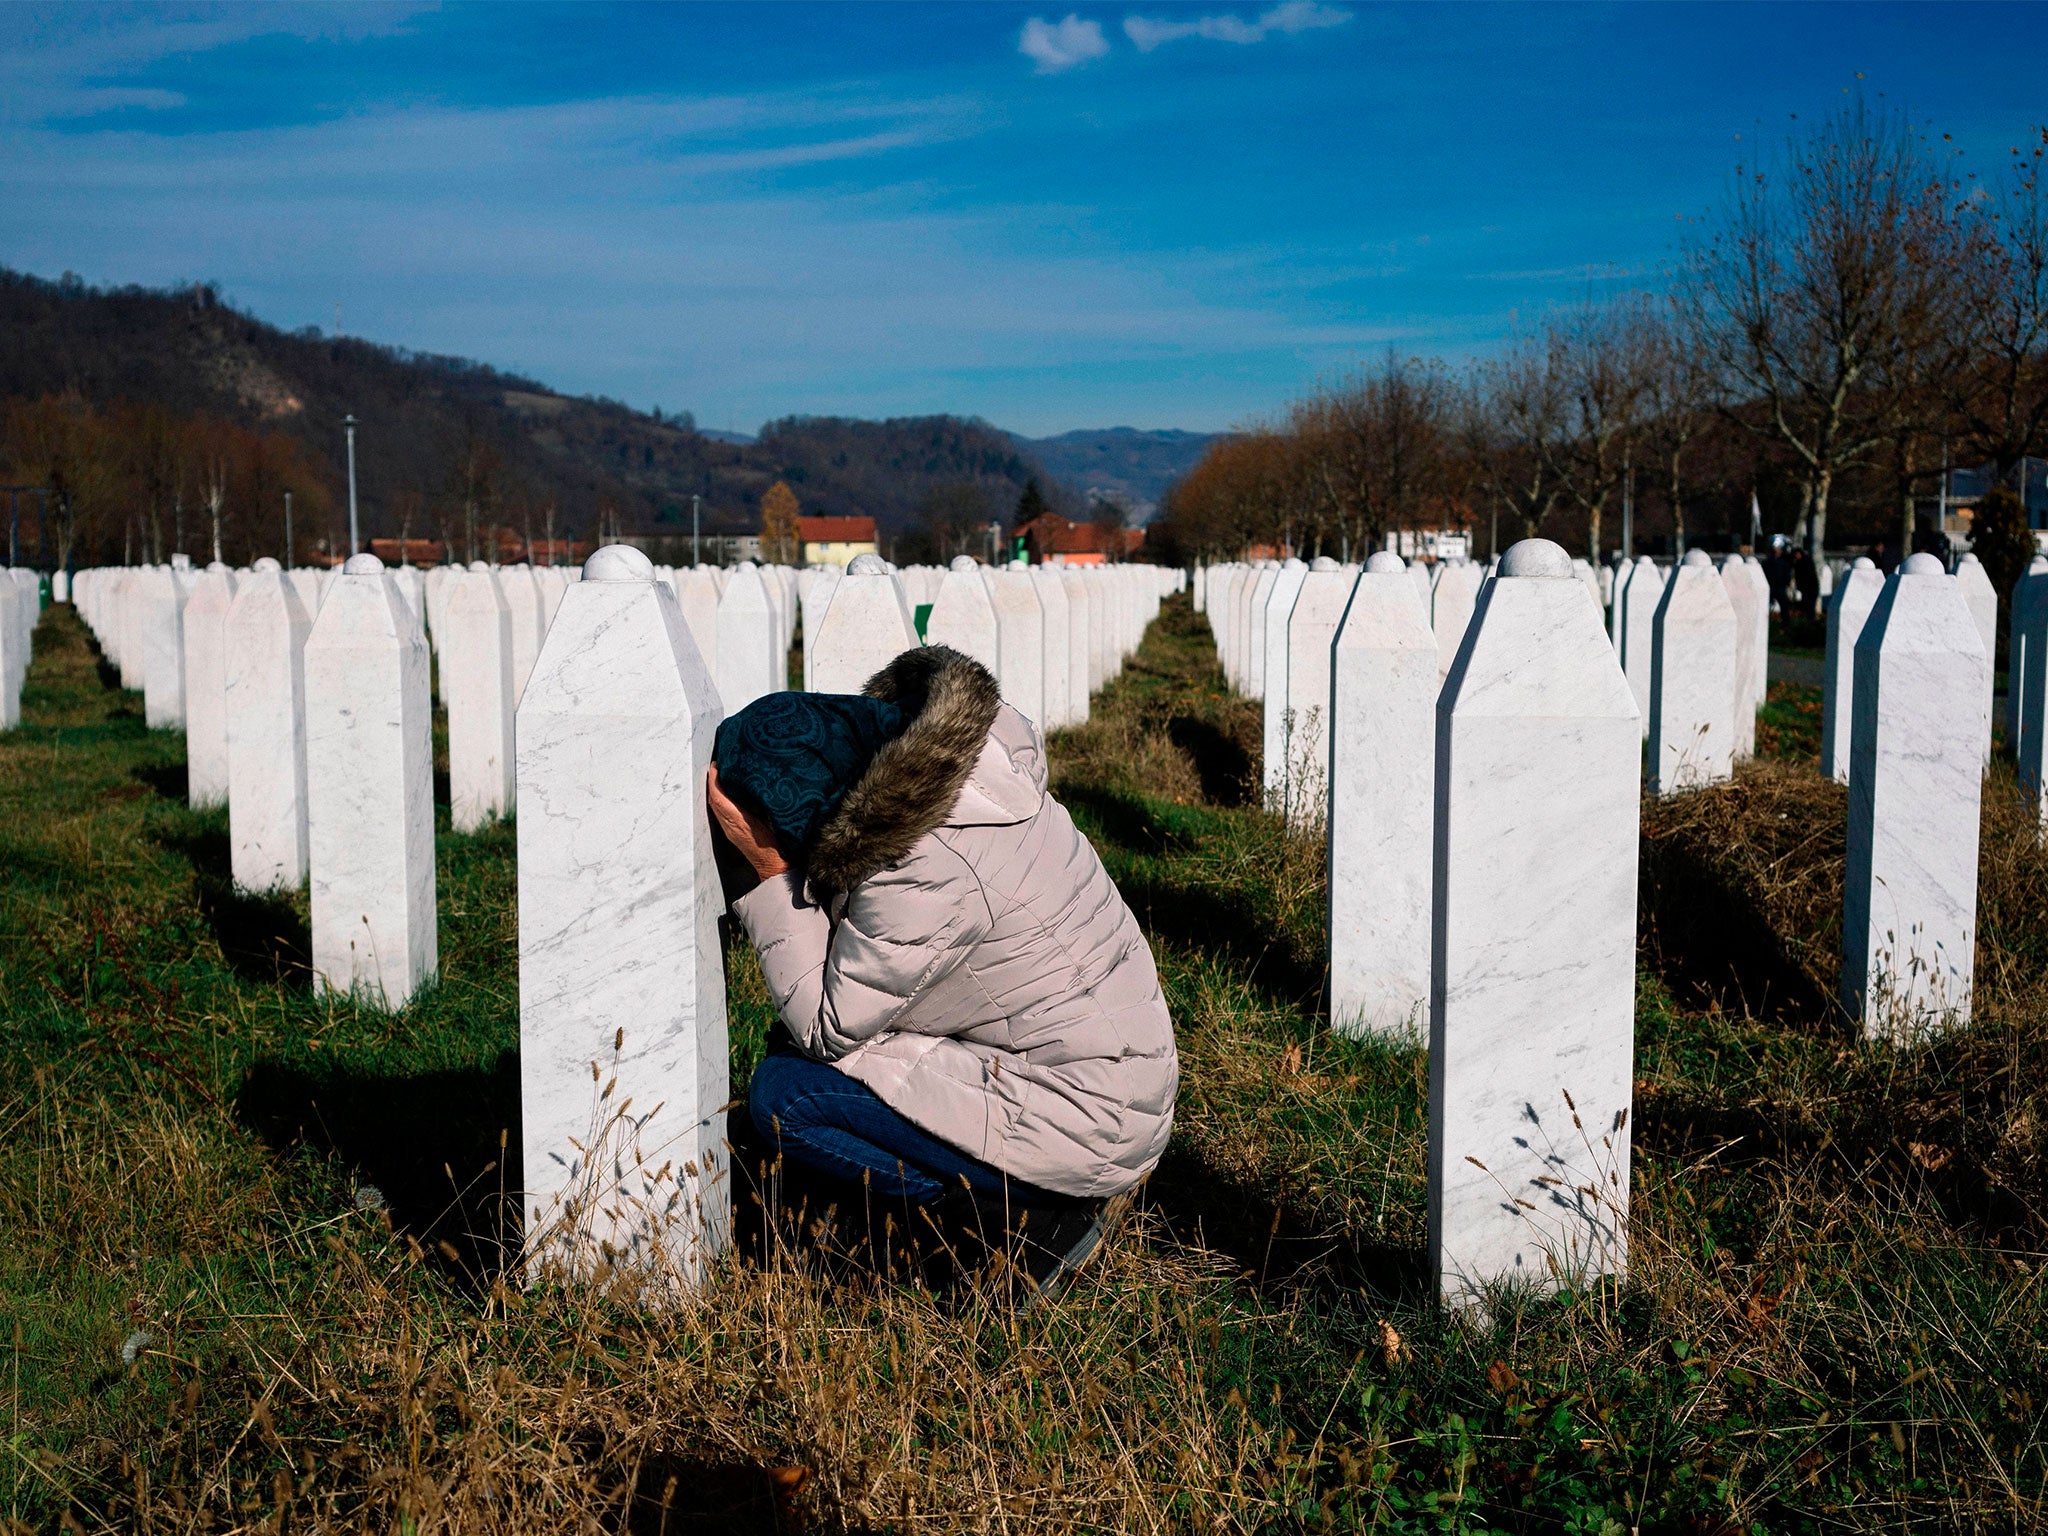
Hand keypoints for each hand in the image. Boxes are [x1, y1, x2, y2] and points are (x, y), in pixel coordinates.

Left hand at [707, 764, 790, 880]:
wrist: (774, 868)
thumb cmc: (776, 846)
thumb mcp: (772, 821)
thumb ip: (761, 805)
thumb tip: (754, 787)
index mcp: (738, 822)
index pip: (719, 798)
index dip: (715, 781)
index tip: (715, 766)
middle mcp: (730, 826)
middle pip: (713, 802)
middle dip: (712, 783)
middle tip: (717, 767)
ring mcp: (730, 831)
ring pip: (716, 808)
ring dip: (716, 791)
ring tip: (721, 777)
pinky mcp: (733, 834)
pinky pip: (722, 814)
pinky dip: (722, 800)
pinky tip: (729, 795)